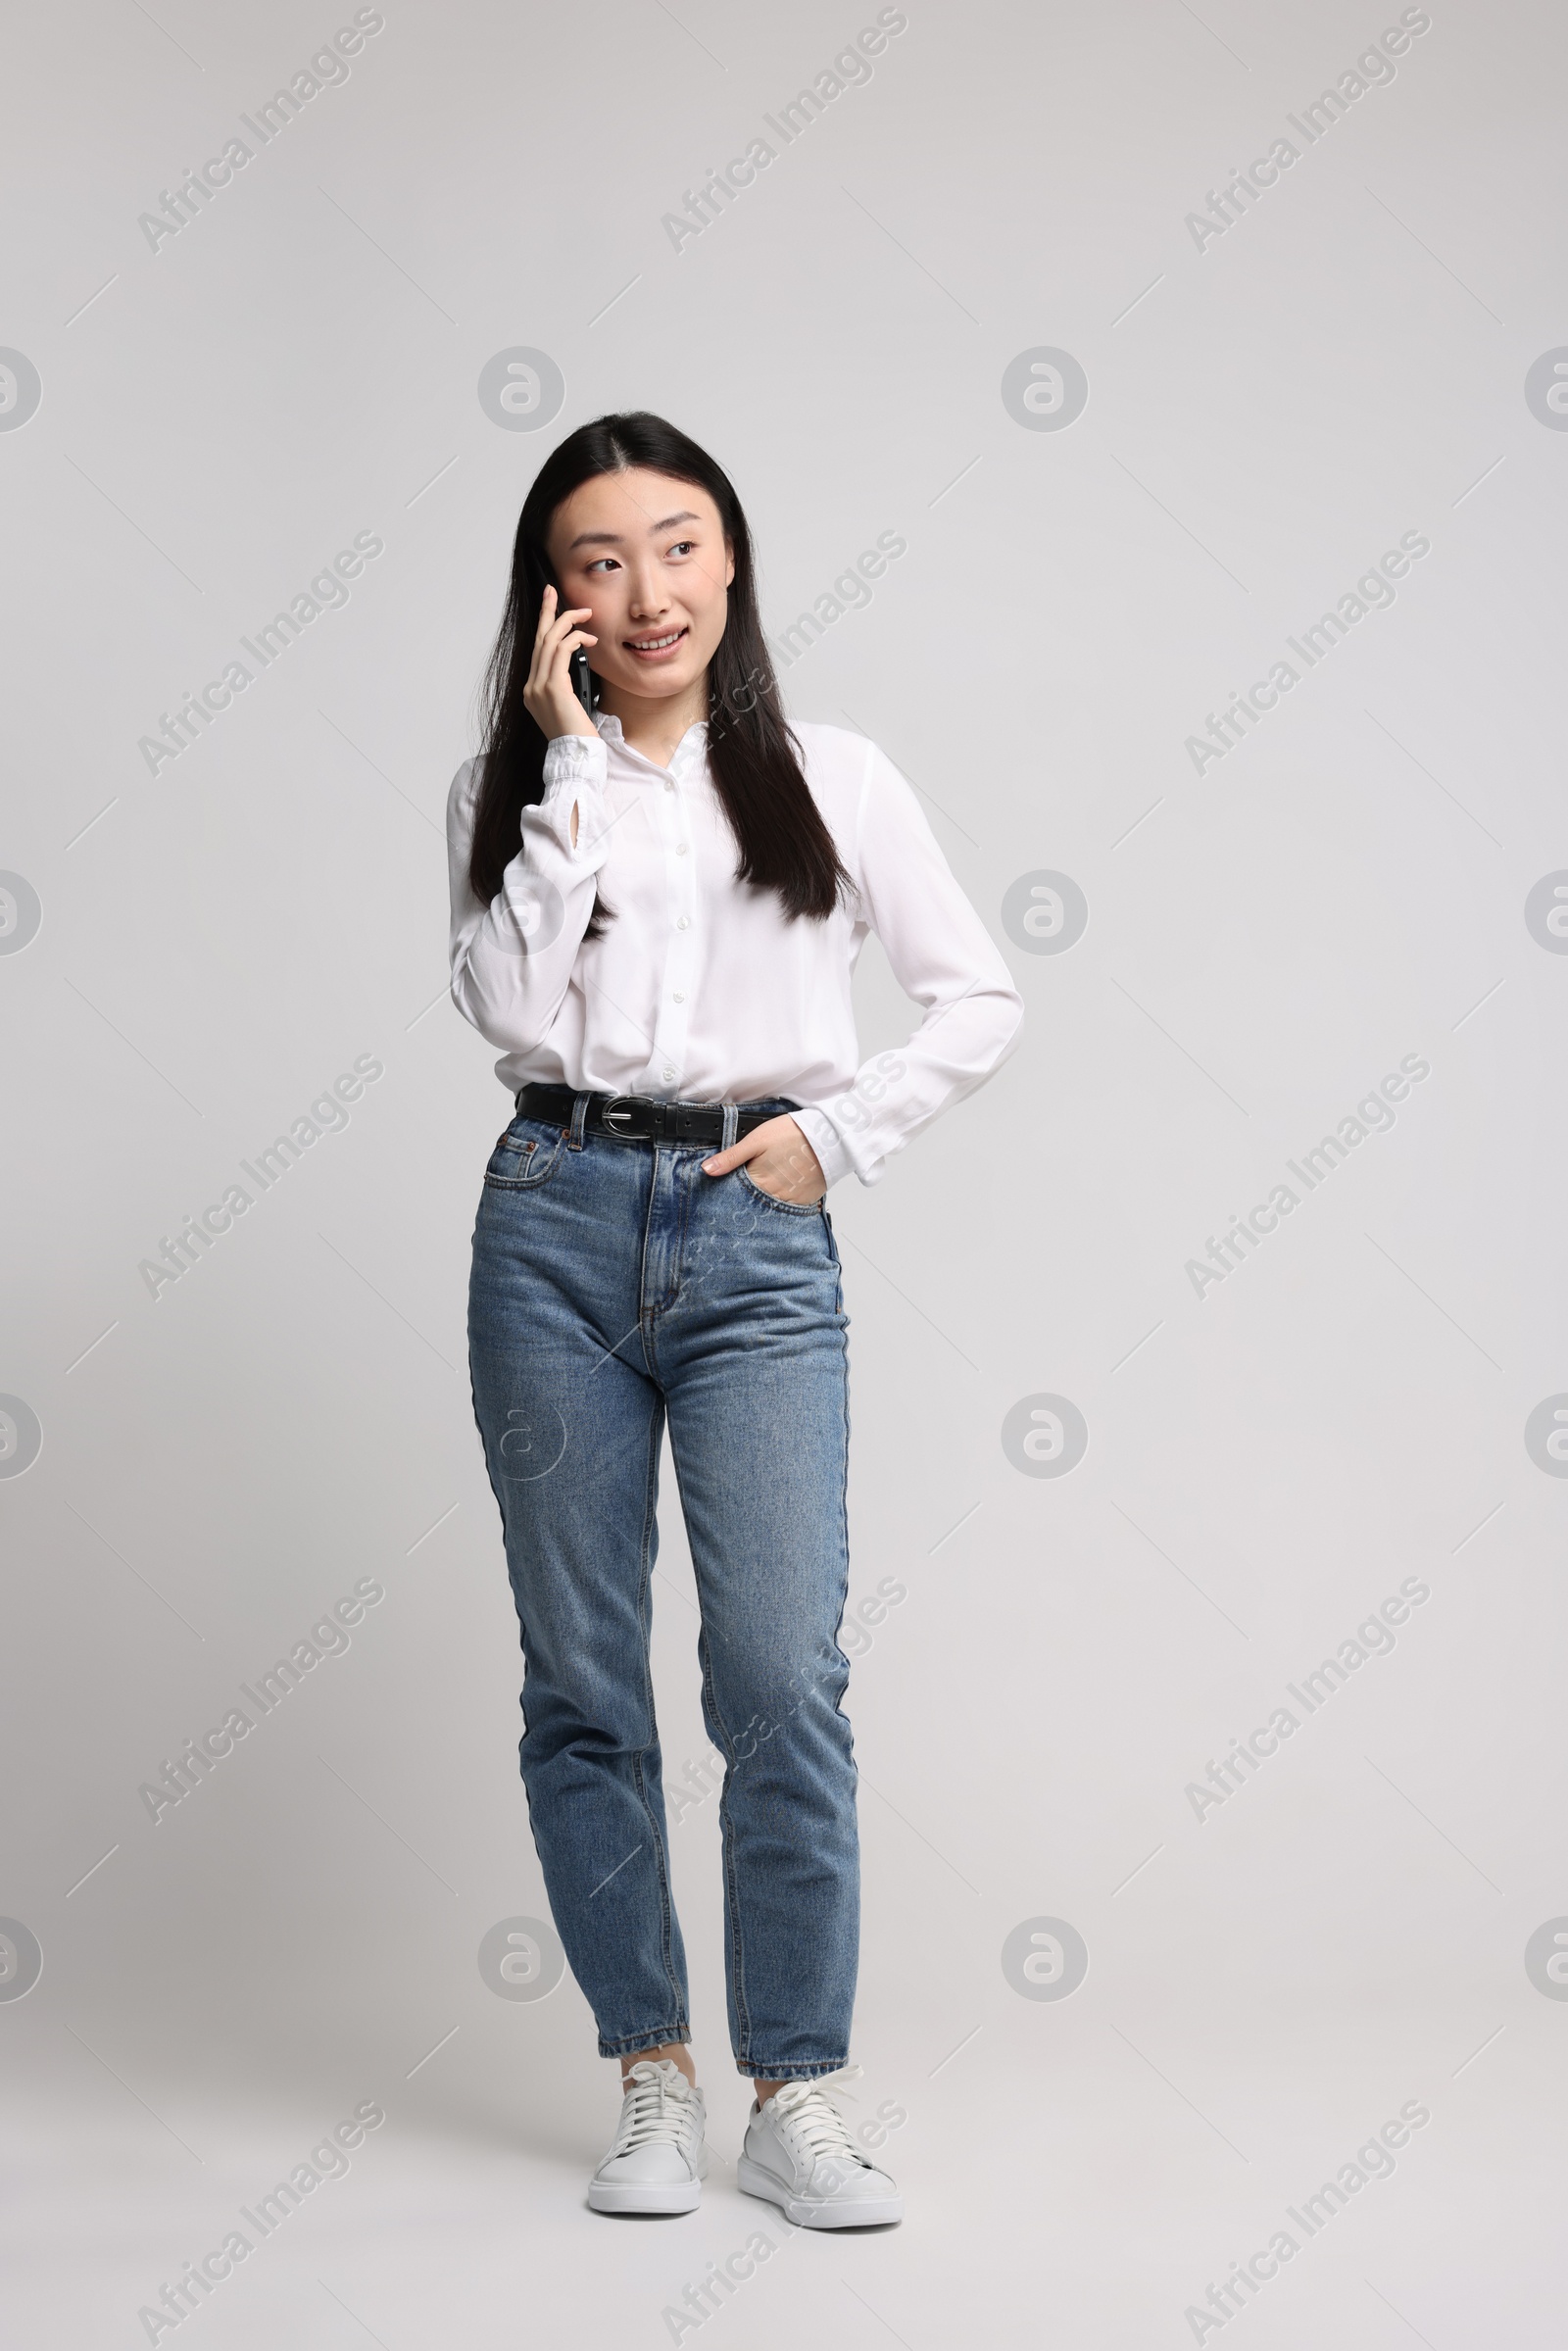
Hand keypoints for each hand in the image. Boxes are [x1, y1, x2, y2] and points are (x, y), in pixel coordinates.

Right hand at [522, 584, 598, 743]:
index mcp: (532, 692)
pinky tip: (588, 639)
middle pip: (538, 640)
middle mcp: (531, 687)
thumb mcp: (569, 709)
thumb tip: (575, 668)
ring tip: (585, 614)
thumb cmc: (577, 737)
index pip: (537, 651)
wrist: (574, 757)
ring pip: (549, 641)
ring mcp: (539, 688)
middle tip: (552, 590)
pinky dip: (574, 640)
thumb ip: (565, 689)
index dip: (543, 626)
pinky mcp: (553, 689)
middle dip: (546, 611)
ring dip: (567, 622)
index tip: (549, 607)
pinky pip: (561, 653)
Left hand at [702, 1114, 825, 1203]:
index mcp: (759, 1184)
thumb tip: (706, 1170)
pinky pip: (789, 1209)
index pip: (736, 1198)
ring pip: (771, 1210)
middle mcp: (775, 1198)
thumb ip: (731, 1158)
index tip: (726, 1192)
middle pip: (753, 1206)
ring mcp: (792, 1202)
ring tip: (766, 1189)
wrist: (828, 1135)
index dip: (729, 1194)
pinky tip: (781, 1192)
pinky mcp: (806, 1202)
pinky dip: (783, 1204)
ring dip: (764, 1204)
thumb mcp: (755, 1141)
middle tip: (746, 1193)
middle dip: (746, 1202)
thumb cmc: (792, 1134)